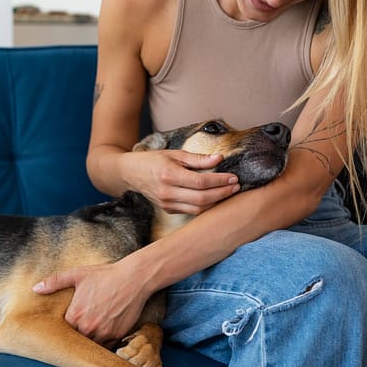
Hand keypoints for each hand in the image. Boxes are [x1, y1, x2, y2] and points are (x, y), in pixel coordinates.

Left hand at [33, 261, 149, 346]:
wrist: (133, 278)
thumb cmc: (105, 275)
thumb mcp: (77, 274)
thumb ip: (55, 282)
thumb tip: (35, 289)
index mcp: (75, 314)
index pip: (62, 331)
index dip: (63, 330)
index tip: (64, 328)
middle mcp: (88, 327)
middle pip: (75, 341)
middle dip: (75, 337)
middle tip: (75, 334)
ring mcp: (103, 332)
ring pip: (90, 346)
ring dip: (88, 342)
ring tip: (88, 335)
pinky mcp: (116, 335)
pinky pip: (106, 347)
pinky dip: (103, 343)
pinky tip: (101, 335)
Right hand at [124, 150, 238, 214]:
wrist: (130, 174)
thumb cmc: (154, 160)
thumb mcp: (175, 154)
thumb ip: (198, 158)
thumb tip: (219, 159)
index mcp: (169, 175)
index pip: (200, 181)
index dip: (219, 180)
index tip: (233, 177)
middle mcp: (167, 192)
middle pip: (201, 198)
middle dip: (222, 193)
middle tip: (236, 186)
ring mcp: (167, 203)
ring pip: (198, 209)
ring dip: (216, 202)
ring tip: (229, 193)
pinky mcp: (167, 210)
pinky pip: (191, 212)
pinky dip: (205, 207)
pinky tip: (215, 199)